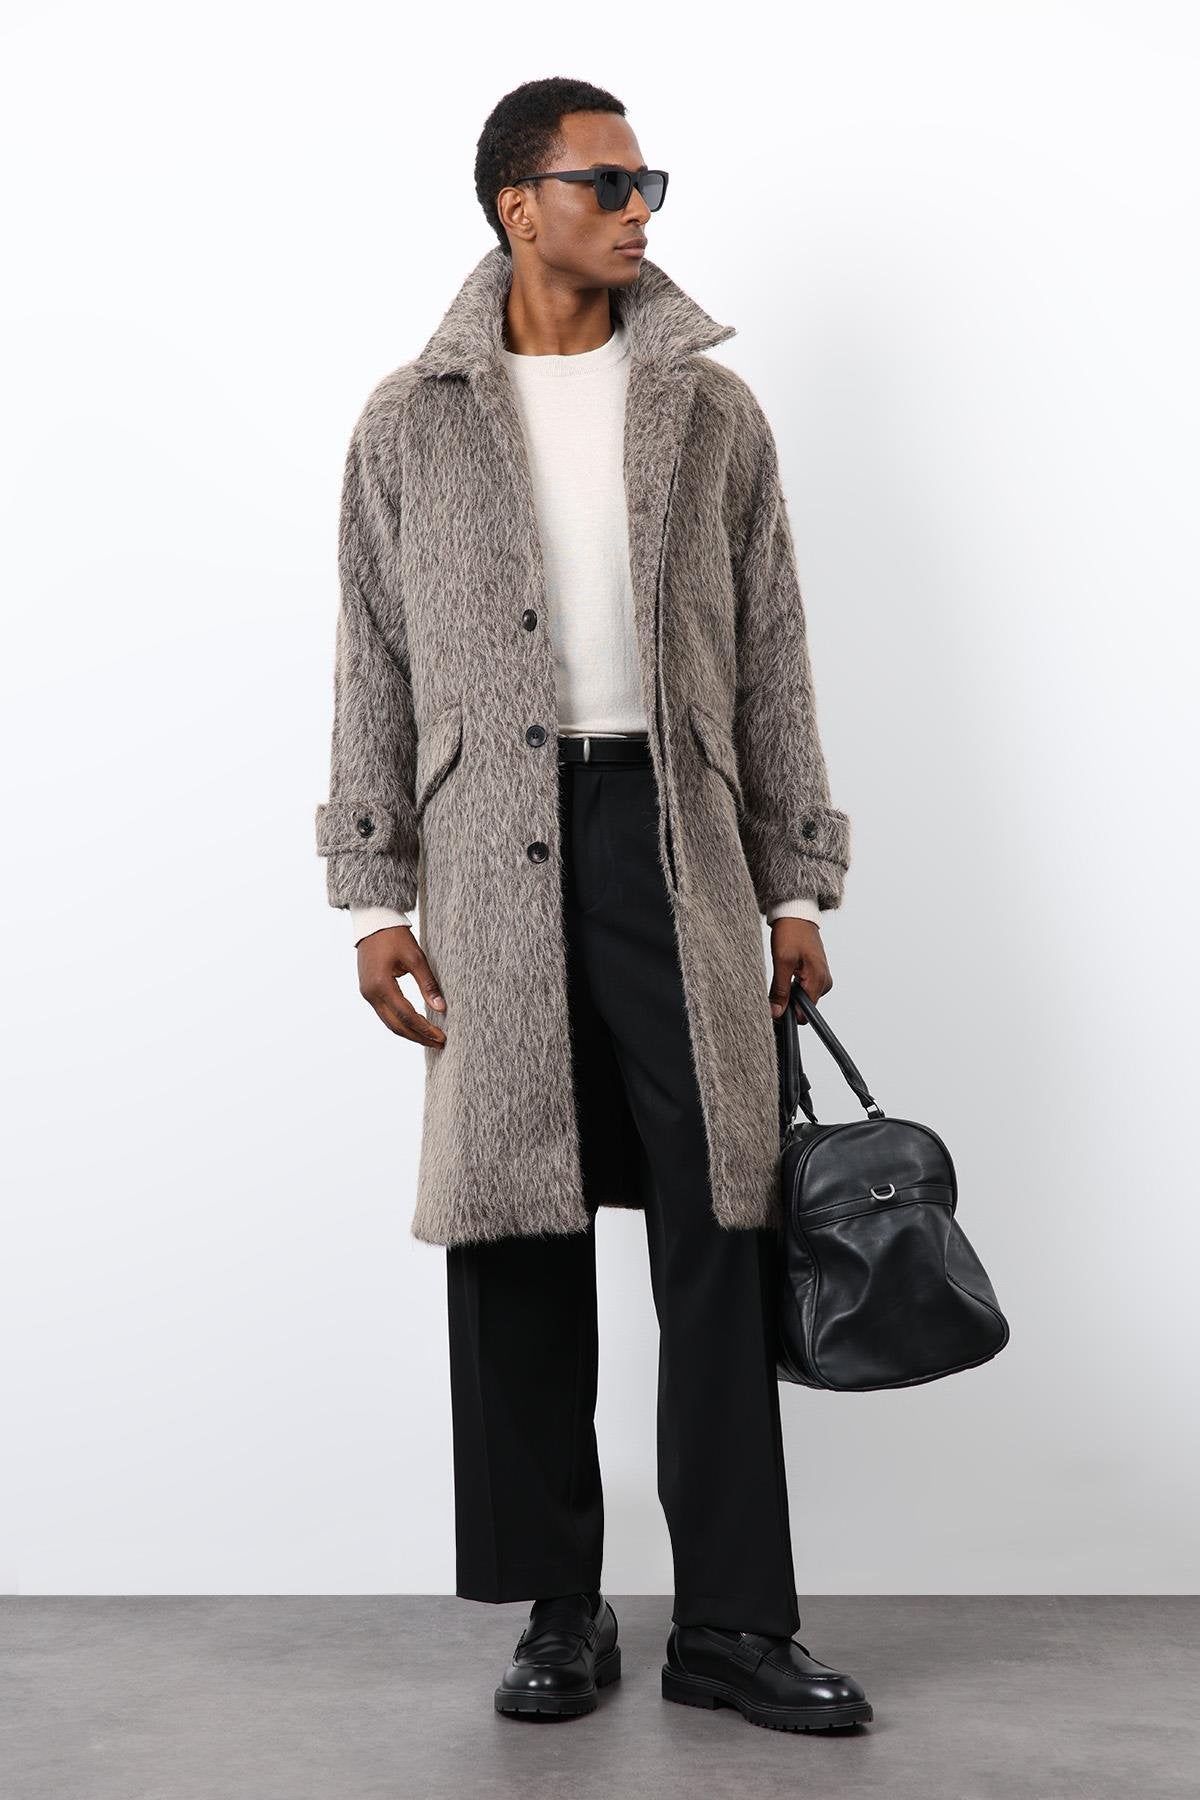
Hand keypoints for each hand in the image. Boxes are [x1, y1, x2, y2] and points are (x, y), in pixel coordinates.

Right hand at [356, 926, 447, 1046]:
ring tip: (430, 1038)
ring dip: (410, 1032)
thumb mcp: (415, 958)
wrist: (373, 923)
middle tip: (439, 1043)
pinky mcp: (369, 991)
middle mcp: (371, 994)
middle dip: (418, 1037)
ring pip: (389, 1023)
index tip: (441, 1036)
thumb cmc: (395, 936)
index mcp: (381, 985)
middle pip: (396, 1026)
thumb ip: (428, 984)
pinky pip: (385, 1014)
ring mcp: (367, 994)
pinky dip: (401, 1022)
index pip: (406, 1015)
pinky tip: (416, 1025)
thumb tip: (441, 1009)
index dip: (425, 1028)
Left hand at [767, 918, 831, 1024]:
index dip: (788, 1014)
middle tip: (776, 984)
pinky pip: (804, 989)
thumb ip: (780, 990)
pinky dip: (792, 985)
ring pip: (802, 998)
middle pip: (804, 1007)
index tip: (775, 1005)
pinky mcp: (816, 974)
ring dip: (789, 992)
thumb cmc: (791, 932)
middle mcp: (824, 982)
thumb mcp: (782, 961)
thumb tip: (777, 1013)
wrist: (796, 914)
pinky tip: (786, 972)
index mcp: (819, 980)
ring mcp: (821, 978)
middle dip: (788, 1002)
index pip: (805, 1014)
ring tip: (782, 973)